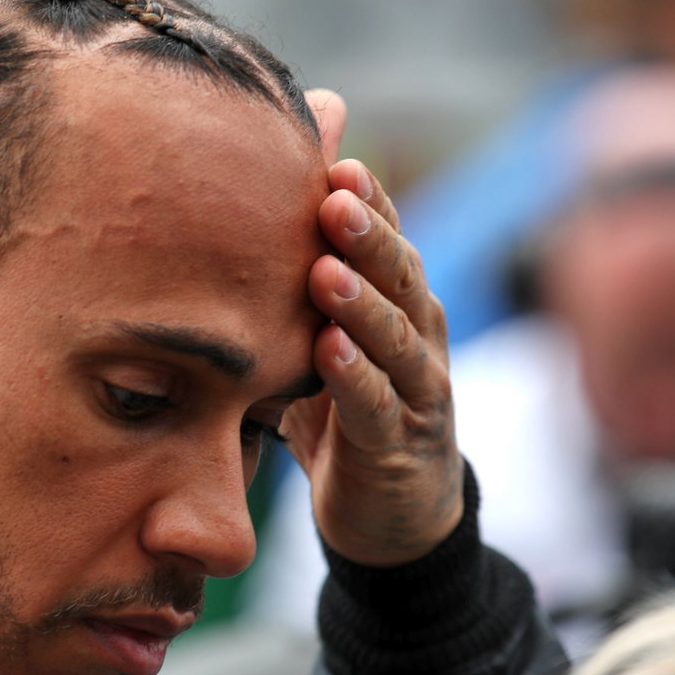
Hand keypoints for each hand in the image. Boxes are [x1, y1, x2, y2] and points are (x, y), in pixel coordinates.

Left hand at [281, 90, 463, 566]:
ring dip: (361, 302)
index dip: (368, 199)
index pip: (388, 238)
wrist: (389, 513)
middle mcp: (419, 334)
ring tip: (325, 270)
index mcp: (399, 300)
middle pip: (400, 274)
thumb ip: (301, 276)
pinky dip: (355, 378)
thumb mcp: (319, 334)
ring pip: (395, 337)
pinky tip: (327, 351)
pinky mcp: (401, 445)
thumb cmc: (344, 406)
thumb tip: (255, 196)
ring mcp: (417, 391)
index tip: (333, 160)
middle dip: (368, 234)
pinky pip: (378, 406)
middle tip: (334, 194)